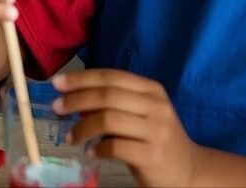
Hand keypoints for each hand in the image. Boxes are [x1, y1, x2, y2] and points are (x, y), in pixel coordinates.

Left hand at [53, 69, 201, 187]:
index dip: (81, 78)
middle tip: (56, 108)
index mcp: (151, 89)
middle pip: (106, 96)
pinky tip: (91, 152)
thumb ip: (113, 101)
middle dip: (76, 100)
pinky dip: (97, 149)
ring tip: (71, 137)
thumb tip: (72, 96)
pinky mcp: (153, 154)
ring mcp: (156, 130)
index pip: (111, 76)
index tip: (56, 82)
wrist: (189, 170)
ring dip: (82, 128)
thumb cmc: (155, 137)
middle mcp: (156, 106)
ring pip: (108, 120)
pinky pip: (115, 146)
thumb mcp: (140, 112)